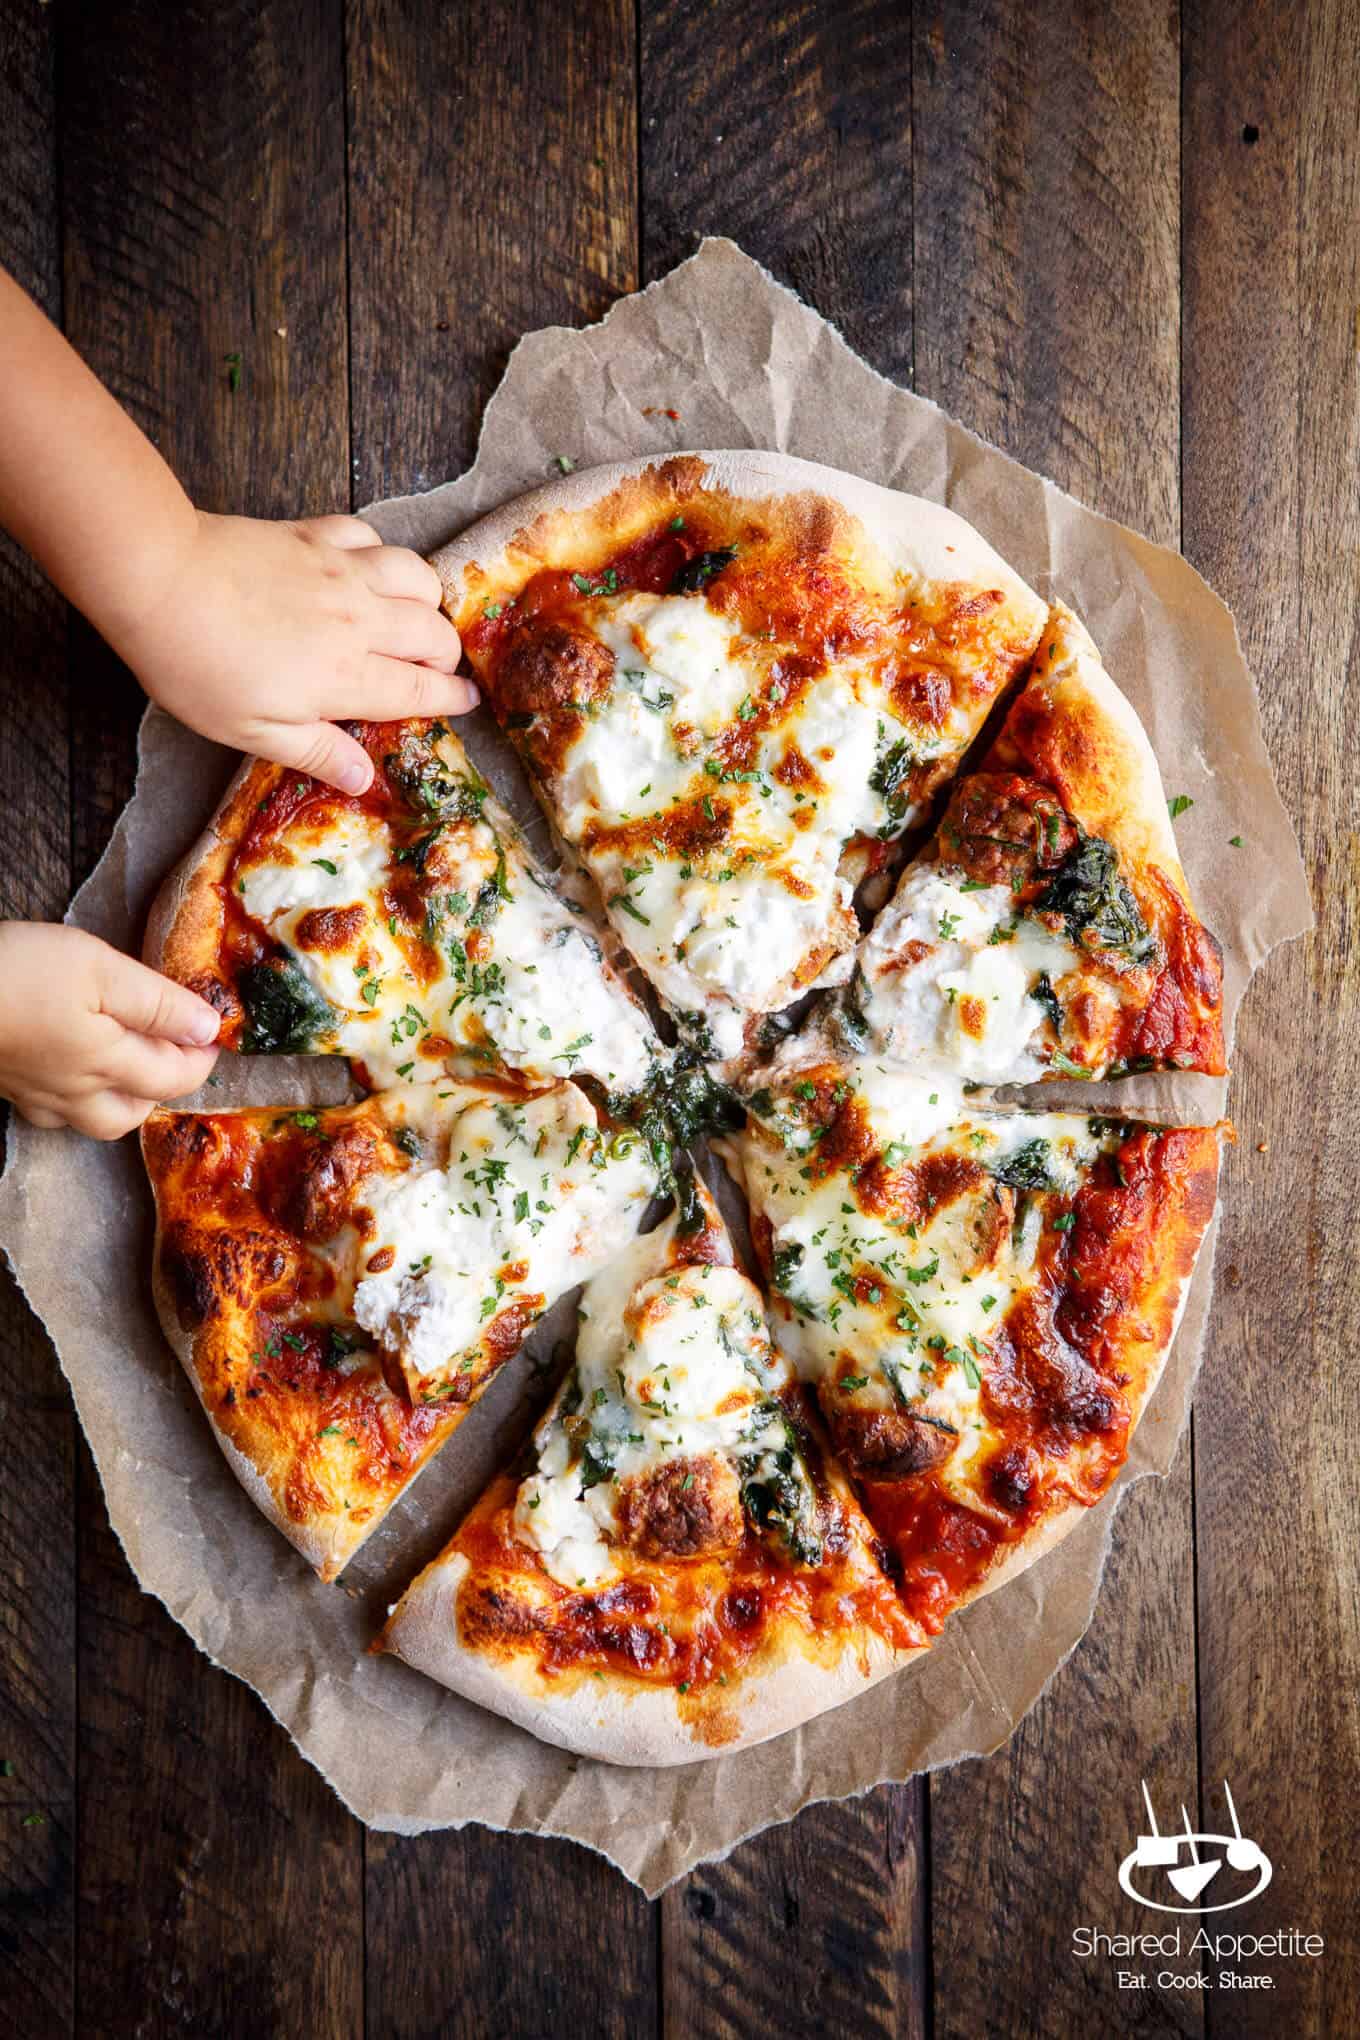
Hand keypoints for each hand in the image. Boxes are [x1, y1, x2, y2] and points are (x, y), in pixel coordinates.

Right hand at [0, 924, 220, 1139]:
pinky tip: (71, 1072)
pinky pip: (53, 1113)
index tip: (215, 1033)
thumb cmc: (17, 972)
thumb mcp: (101, 969)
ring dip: (122, 1100)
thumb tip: (208, 1028)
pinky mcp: (5, 1087)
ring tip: (130, 1063)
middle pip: (134, 1112)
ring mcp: (34, 1095)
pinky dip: (76, 1100)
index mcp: (107, 1064)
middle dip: (165, 1087)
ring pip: (93, 1120)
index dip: (203, 1057)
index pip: (175, 1076)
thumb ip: (158, 1002)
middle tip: (176, 1048)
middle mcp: (74, 1093)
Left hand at [119, 512, 473, 793]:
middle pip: (434, 635)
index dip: (452, 700)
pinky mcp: (317, 537)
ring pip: (419, 579)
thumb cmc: (197, 667)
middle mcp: (361, 622)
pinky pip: (373, 538)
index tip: (467, 704)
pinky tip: (367, 569)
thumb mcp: (253, 732)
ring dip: (427, 602)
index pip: (423, 690)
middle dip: (446, 657)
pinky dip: (382, 555)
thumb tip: (365, 780)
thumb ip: (317, 753)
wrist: (160, 580)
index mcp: (348, 677)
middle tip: (435, 671)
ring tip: (415, 618)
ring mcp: (343, 573)